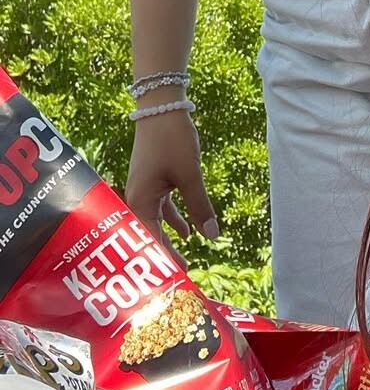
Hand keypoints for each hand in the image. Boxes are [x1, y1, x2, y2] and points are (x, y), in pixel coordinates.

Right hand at [124, 109, 218, 265]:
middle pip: (149, 236)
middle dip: (163, 257)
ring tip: (184, 262)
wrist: (162, 106)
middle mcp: (136, 199)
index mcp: (139, 202)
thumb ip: (200, 206)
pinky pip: (162, 208)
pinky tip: (188, 233)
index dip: (161, 262)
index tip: (174, 283)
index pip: (148, 242)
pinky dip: (174, 220)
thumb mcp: (190, 175)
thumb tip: (212, 237)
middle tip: (178, 280)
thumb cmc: (172, 140)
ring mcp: (144, 190)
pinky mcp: (153, 180)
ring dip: (169, 240)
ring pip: (156, 223)